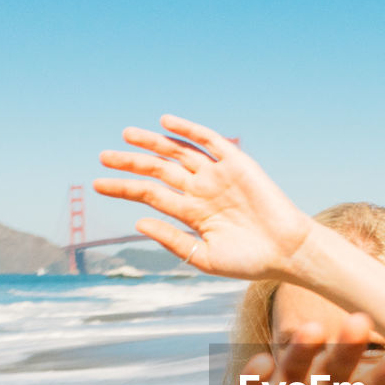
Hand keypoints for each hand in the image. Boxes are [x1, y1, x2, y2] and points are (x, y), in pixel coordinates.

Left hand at [94, 115, 313, 280]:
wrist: (287, 252)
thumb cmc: (250, 261)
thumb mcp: (204, 257)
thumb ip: (173, 241)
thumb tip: (139, 221)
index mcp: (191, 214)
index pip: (150, 195)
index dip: (124, 188)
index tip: (97, 184)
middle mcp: (201, 191)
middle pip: (159, 169)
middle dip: (131, 162)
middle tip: (103, 156)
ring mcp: (217, 175)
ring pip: (178, 152)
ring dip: (153, 142)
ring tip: (127, 135)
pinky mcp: (237, 164)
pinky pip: (209, 142)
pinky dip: (189, 131)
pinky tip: (166, 122)